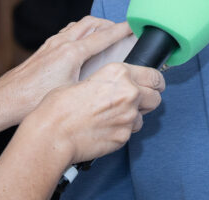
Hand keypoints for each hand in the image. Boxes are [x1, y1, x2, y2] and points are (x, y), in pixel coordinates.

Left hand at [0, 16, 135, 125]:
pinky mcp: (43, 49)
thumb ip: (92, 84)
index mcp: (72, 53)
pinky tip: (80, 44)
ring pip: (78, 25)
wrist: (3, 101)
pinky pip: (67, 31)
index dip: (122, 30)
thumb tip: (111, 84)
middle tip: (121, 31)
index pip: (104, 36)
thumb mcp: (70, 94)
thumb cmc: (33, 101)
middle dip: (109, 24)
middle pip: (91, 23)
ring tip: (104, 34)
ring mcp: (51, 44)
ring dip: (94, 26)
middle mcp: (61, 43)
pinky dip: (79, 31)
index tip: (135, 26)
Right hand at [22, 62, 164, 164]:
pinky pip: (130, 132)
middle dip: (148, 99)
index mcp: (119, 72)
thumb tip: (119, 84)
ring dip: (134, 117)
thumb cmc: (60, 107)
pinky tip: (105, 129)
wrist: (52, 134)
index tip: (154, 85)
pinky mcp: (124, 136)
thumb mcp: (87, 78)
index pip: (154, 76)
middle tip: (136, 102)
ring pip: (144, 117)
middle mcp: (128, 92)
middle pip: (156, 97)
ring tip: (113, 117)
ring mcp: (128, 116)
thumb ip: (111, 80)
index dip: (155, 82)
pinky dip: (122, 131)